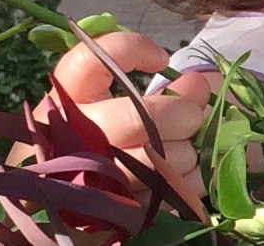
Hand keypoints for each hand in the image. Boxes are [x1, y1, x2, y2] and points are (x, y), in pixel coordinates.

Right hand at [36, 32, 210, 200]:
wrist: (82, 192)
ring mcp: (85, 180)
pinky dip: (187, 180)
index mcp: (65, 101)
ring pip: (153, 162)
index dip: (133, 50)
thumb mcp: (125, 102)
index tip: (161, 59)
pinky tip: (191, 169)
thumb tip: (198, 86)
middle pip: (136, 118)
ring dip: (187, 151)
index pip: (90, 61)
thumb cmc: (108, 134)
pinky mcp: (106, 213)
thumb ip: (165, 91)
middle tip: (194, 114)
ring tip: (192, 143)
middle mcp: (69, 138)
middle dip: (180, 114)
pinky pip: (161, 195)